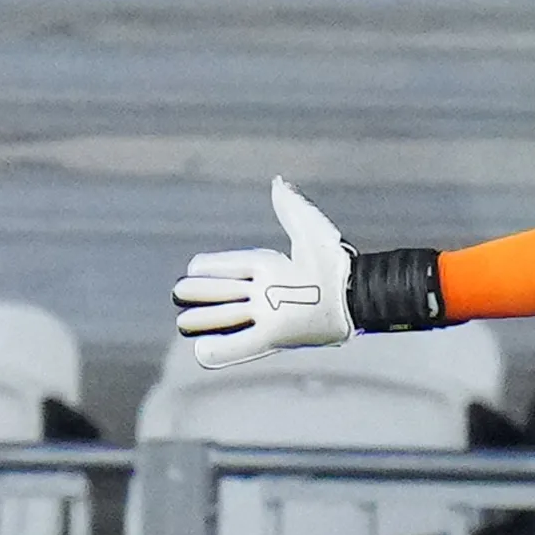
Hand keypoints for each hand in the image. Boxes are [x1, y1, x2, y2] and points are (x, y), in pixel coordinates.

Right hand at [173, 178, 354, 368]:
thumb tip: (278, 183)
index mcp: (272, 267)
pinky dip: (224, 350)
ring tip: (183, 323)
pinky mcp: (278, 337)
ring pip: (230, 319)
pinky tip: (203, 352)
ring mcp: (272, 316)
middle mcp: (269, 293)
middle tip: (177, 294)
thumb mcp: (312, 232)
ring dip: (205, 321)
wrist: (357, 294)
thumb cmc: (336, 263)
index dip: (211, 267)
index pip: (232, 265)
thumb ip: (291, 209)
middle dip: (200, 294)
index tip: (194, 269)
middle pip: (225, 293)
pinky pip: (245, 345)